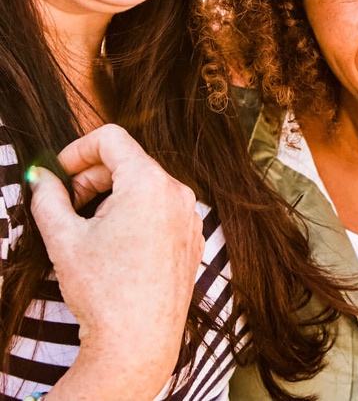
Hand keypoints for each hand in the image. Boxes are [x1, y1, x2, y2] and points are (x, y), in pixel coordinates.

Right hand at [28, 124, 204, 399]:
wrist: (139, 341)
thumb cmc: (104, 290)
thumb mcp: (64, 240)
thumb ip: (49, 199)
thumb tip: (42, 179)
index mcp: (149, 181)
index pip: (111, 138)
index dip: (78, 149)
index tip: (58, 174)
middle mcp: (176, 191)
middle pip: (129, 162)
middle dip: (93, 178)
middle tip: (67, 207)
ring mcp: (189, 214)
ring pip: (145, 188)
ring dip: (114, 198)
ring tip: (91, 233)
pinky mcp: (192, 236)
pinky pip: (162, 211)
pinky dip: (137, 216)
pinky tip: (117, 249)